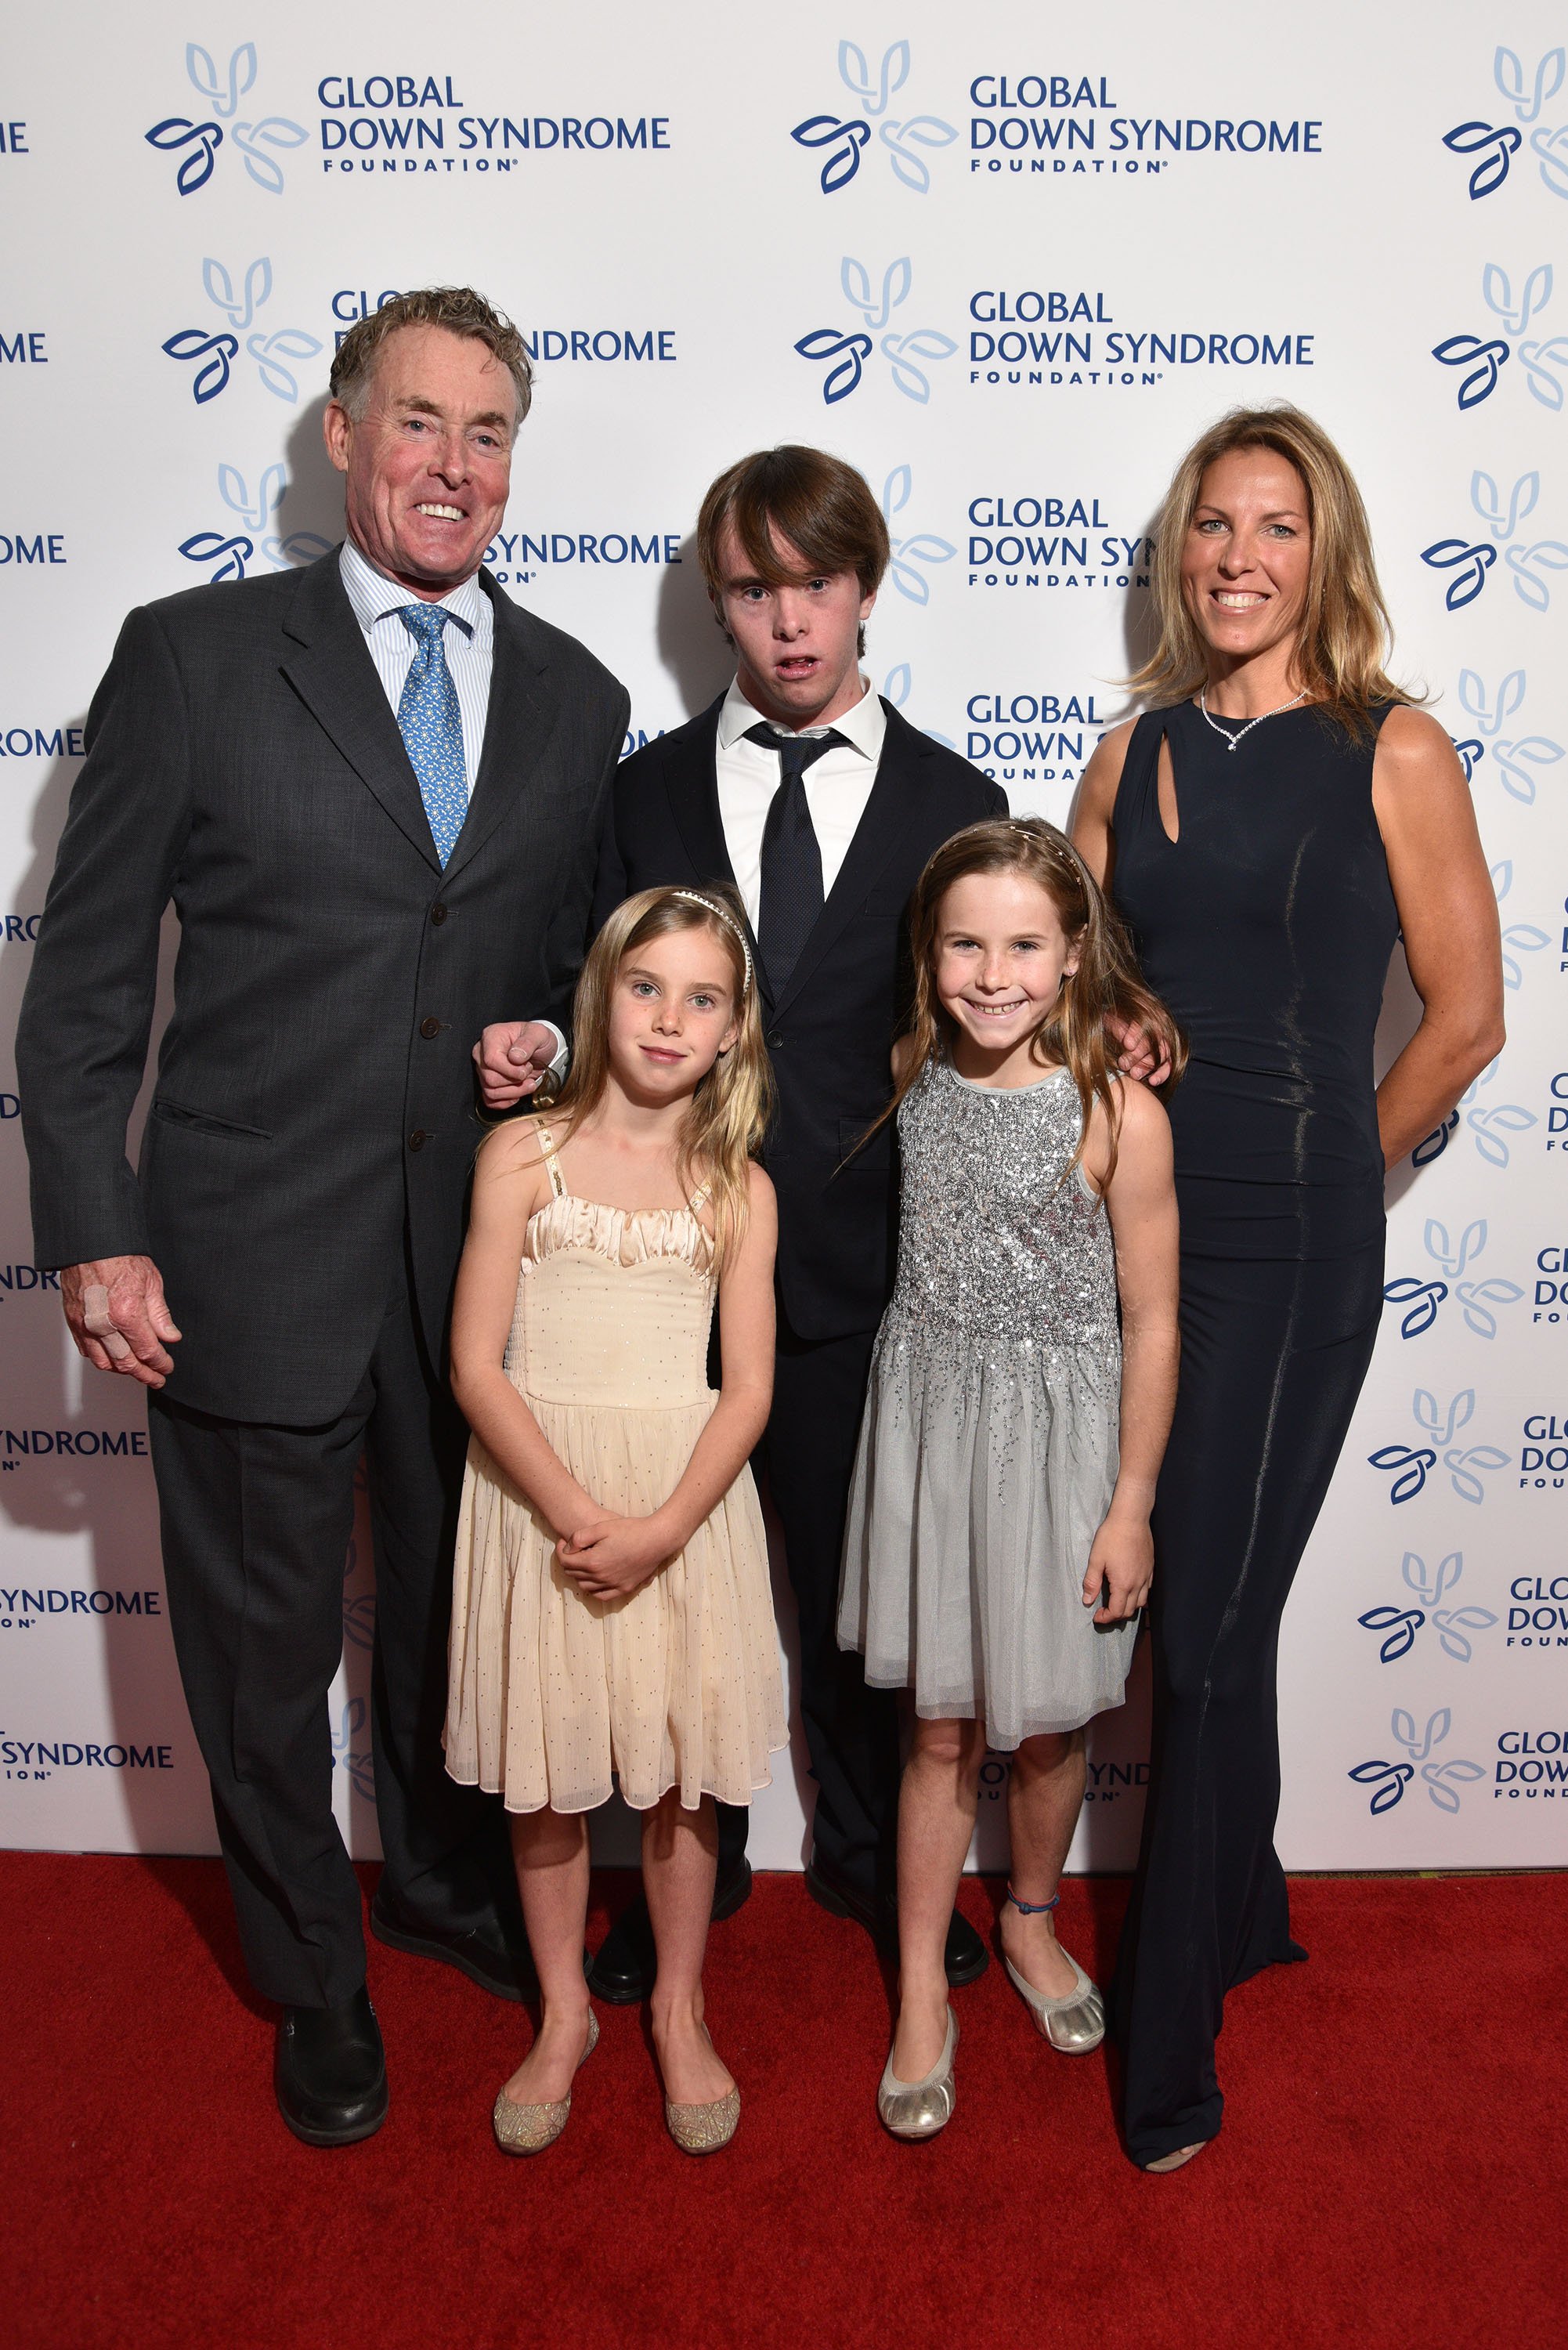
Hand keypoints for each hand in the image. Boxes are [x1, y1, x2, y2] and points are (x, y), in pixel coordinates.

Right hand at [62, 1256, 181, 1388]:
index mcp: (127, 1314)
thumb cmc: (121, 1257)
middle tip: (156, 1378)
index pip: (148, 1351)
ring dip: (123, 1371)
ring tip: (137, 1371)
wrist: (90, 1243)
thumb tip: (171, 1338)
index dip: (160, 1363)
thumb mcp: (151, 1282)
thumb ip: (160, 1315)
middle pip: (127, 1363)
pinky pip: (87, 1350)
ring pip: (105, 1362)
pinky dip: (102, 1359)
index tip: (167, 1367)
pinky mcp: (73, 1321)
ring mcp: (86, 1325)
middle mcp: (104, 1324)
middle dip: (144, 1374)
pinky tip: (113, 1359)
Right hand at [473, 1021, 559, 1111]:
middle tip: (529, 1071)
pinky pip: (490, 1101)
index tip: (526, 1068)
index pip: (491, 1060)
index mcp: (491, 1037)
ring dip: (514, 1092)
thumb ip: (528, 1043)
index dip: (510, 1070)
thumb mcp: (539, 1034)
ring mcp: (482, 1070)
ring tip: (529, 1083)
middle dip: (515, 1081)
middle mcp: (481, 1054)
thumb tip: (514, 1057)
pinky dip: (507, 1101)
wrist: (540, 1050)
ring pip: (490, 1092)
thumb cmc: (537, 1039)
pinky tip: (519, 1093)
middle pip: (490, 1079)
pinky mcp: (487, 1084)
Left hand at [556, 1512, 674, 1600]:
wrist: (657, 1539)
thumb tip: (568, 1548)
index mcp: (593, 1562)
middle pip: (573, 1574)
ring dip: (579, 1575)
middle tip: (574, 1550)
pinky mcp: (625, 1588)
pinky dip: (593, 1589)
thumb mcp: (601, 1527)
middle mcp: (601, 1577)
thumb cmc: (631, 1529)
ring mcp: (614, 1585)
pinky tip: (595, 1578)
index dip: (560, 1550)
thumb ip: (579, 1537)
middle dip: (568, 1561)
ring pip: (585, 1586)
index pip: (565, 1562)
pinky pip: (601, 1595)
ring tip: (584, 1562)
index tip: (564, 1542)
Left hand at [1081, 1510, 1152, 1624]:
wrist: (1131, 1518)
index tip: (1096, 1616)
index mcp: (1124, 1584)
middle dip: (1116, 1616)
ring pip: (1142, 1603)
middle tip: (1104, 1611)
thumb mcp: (1096, 1559)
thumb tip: (1087, 1601)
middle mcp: (1138, 1583)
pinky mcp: (1151, 1569)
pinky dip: (1139, 1597)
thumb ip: (1091, 1582)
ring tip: (1117, 1603)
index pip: (1117, 1611)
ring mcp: (1146, 1576)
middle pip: (1130, 1611)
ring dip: (1129, 1608)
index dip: (1105, 1618)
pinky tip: (1130, 1590)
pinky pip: (1147, 1590)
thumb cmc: (1112, 1536)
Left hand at [1106, 1014, 1171, 1087]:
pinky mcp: (1166, 1056)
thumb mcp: (1111, 1017)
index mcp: (1145, 1010)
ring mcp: (1163, 1040)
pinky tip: (1153, 1081)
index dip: (1137, 1033)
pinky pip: (1169, 1065)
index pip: (1144, 1022)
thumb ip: (1113, 1023)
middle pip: (1153, 1040)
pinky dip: (1162, 1074)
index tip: (1127, 1044)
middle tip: (1124, 1064)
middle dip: (1138, 1054)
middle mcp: (1158, 1024)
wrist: (1120, 1026)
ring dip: (1148, 1065)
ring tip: (1134, 1074)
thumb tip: (1109, 1023)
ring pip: (1162, 1053)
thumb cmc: (1114, 1020)